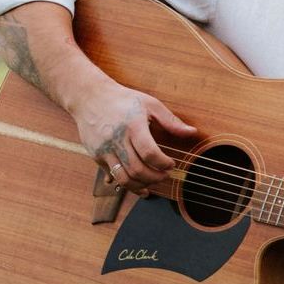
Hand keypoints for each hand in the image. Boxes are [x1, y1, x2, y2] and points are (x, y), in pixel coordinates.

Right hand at [70, 76, 196, 196]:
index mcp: (133, 125)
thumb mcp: (150, 104)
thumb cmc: (124, 100)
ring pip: (123, 178)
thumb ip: (171, 121)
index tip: (171, 164)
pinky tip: (138, 183)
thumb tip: (192, 133)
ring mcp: (104, 149)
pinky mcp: (96, 156)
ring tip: (152, 182)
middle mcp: (117, 139)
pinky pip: (113, 176)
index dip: (163, 164)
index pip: (150, 153)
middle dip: (155, 178)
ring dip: (141, 186)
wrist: (90, 97)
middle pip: (137, 170)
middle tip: (165, 176)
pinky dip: (127, 183)